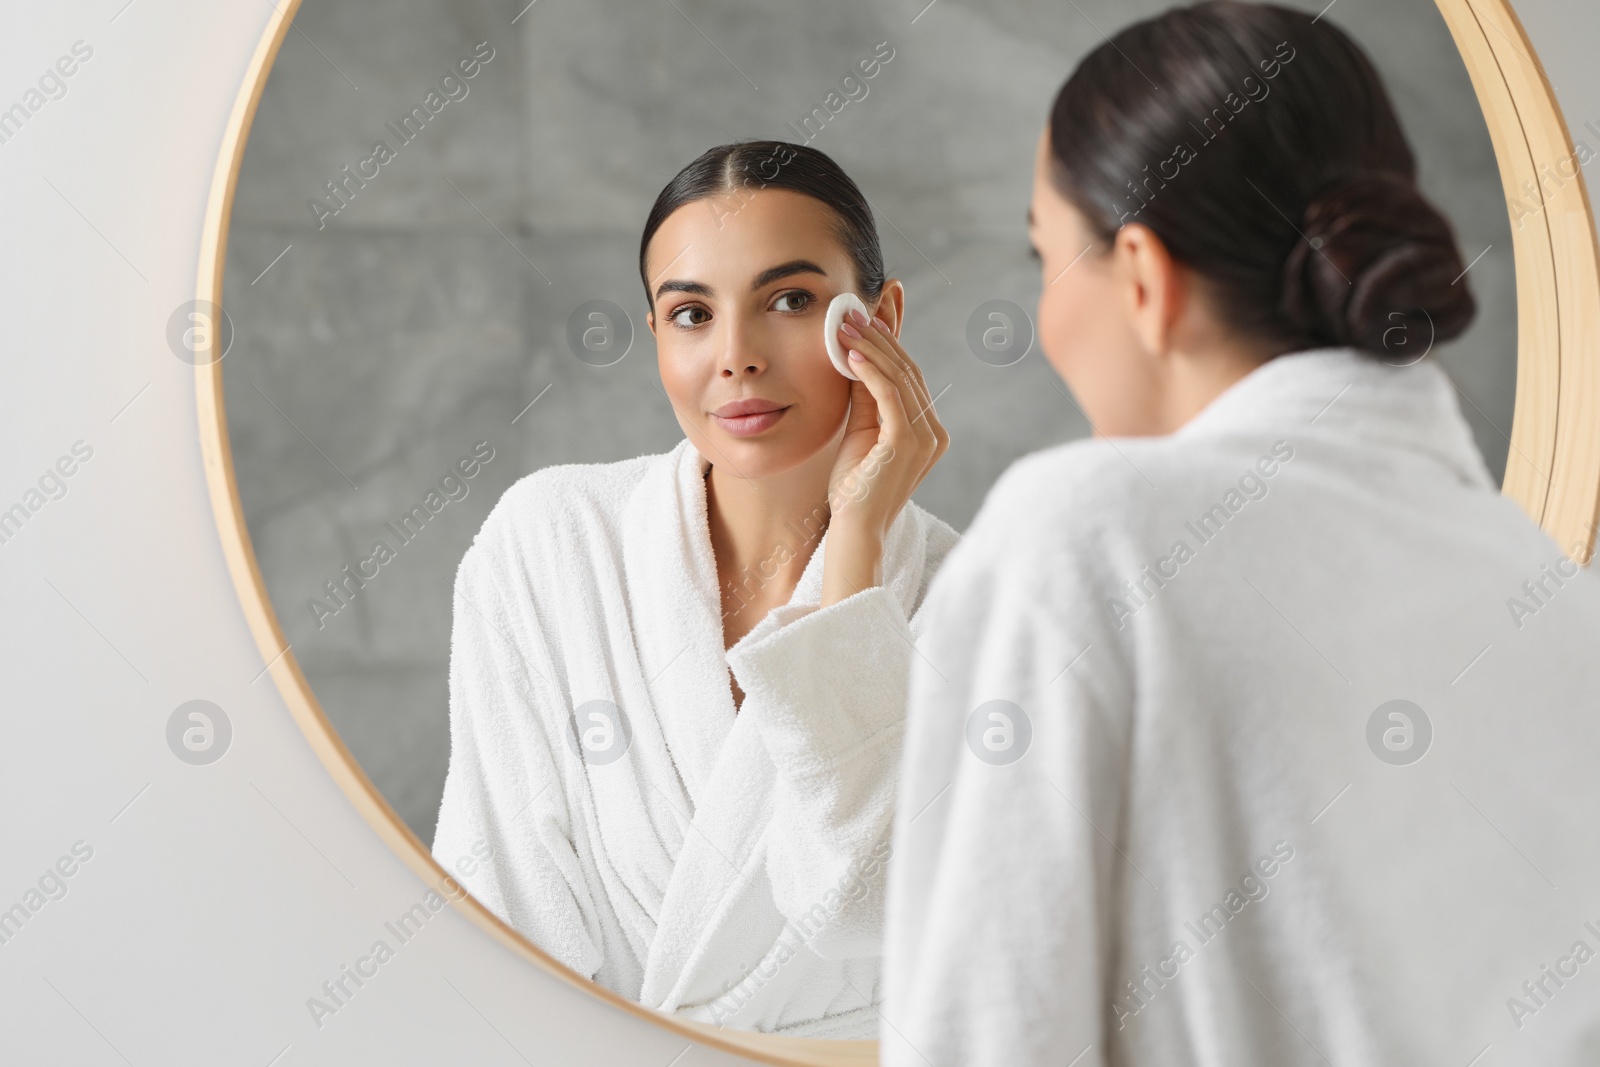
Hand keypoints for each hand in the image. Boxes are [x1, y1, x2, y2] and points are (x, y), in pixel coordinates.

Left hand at [820, 307, 948, 606]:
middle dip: (882, 334)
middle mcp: (934, 432)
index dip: (896, 337)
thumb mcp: (861, 432)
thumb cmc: (854, 488)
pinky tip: (850, 353)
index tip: (880, 305)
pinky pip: (890, 395)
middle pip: (909, 369)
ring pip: (900, 377)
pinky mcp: (907, 443)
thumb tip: (856, 354)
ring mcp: (925, 438)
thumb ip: (865, 396)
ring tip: (845, 324)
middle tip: (856, 306)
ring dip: (871, 347)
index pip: (911, 373)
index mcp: (928, 430)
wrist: (854, 528)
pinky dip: (870, 371)